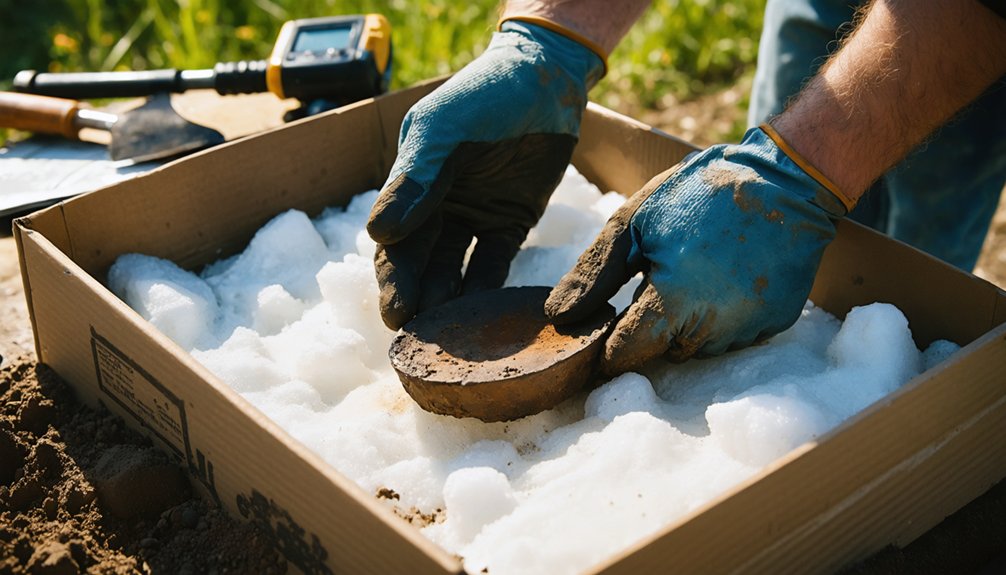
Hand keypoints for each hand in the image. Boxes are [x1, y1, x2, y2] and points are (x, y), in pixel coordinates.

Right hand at [367, 20, 603, 329]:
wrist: (546, 79)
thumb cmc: (486, 95)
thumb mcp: (444, 130)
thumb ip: (416, 177)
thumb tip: (379, 233)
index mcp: (411, 185)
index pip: (394, 242)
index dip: (393, 279)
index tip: (396, 312)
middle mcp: (437, 206)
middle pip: (421, 264)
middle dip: (417, 301)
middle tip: (420, 338)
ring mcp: (474, 217)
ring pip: (456, 270)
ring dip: (451, 302)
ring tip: (454, 337)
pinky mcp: (511, 222)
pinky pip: (496, 264)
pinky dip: (490, 290)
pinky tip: (489, 318)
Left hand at [545, 126, 851, 374]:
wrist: (787, 178)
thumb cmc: (701, 192)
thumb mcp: (635, 221)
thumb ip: (594, 274)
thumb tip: (558, 317)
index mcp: (674, 301)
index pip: (627, 353)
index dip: (609, 348)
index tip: (603, 334)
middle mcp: (714, 326)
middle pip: (663, 353)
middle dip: (650, 330)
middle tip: (655, 283)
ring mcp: (749, 328)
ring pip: (699, 347)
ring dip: (687, 324)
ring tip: (693, 274)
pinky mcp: (775, 323)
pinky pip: (733, 334)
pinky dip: (721, 316)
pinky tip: (724, 278)